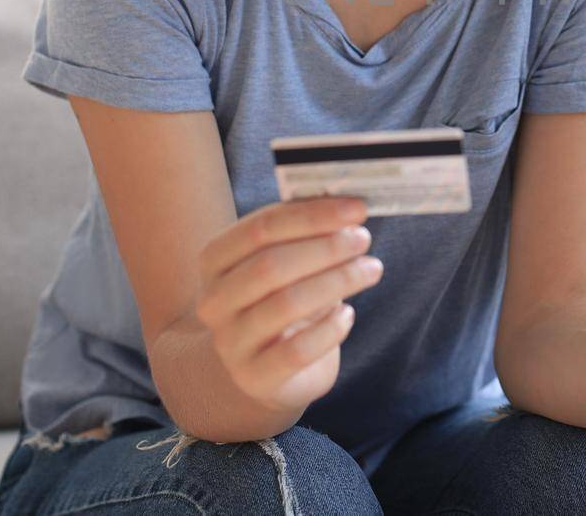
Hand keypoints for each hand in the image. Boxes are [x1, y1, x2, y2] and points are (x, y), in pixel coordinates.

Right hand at [194, 196, 383, 413]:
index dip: (312, 215)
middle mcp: (213, 301)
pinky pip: (298, 351)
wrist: (260, 372)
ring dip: (338, 281)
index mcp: (214, 261)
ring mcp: (231, 343)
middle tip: (363, 238)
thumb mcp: (282, 264)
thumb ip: (303, 235)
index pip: (261, 228)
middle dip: (326, 247)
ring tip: (371, 269)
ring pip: (287, 304)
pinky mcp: (255, 378)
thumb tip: (349, 207)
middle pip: (272, 264)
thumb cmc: (280, 302)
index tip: (356, 208)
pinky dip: (331, 329)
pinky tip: (348, 315)